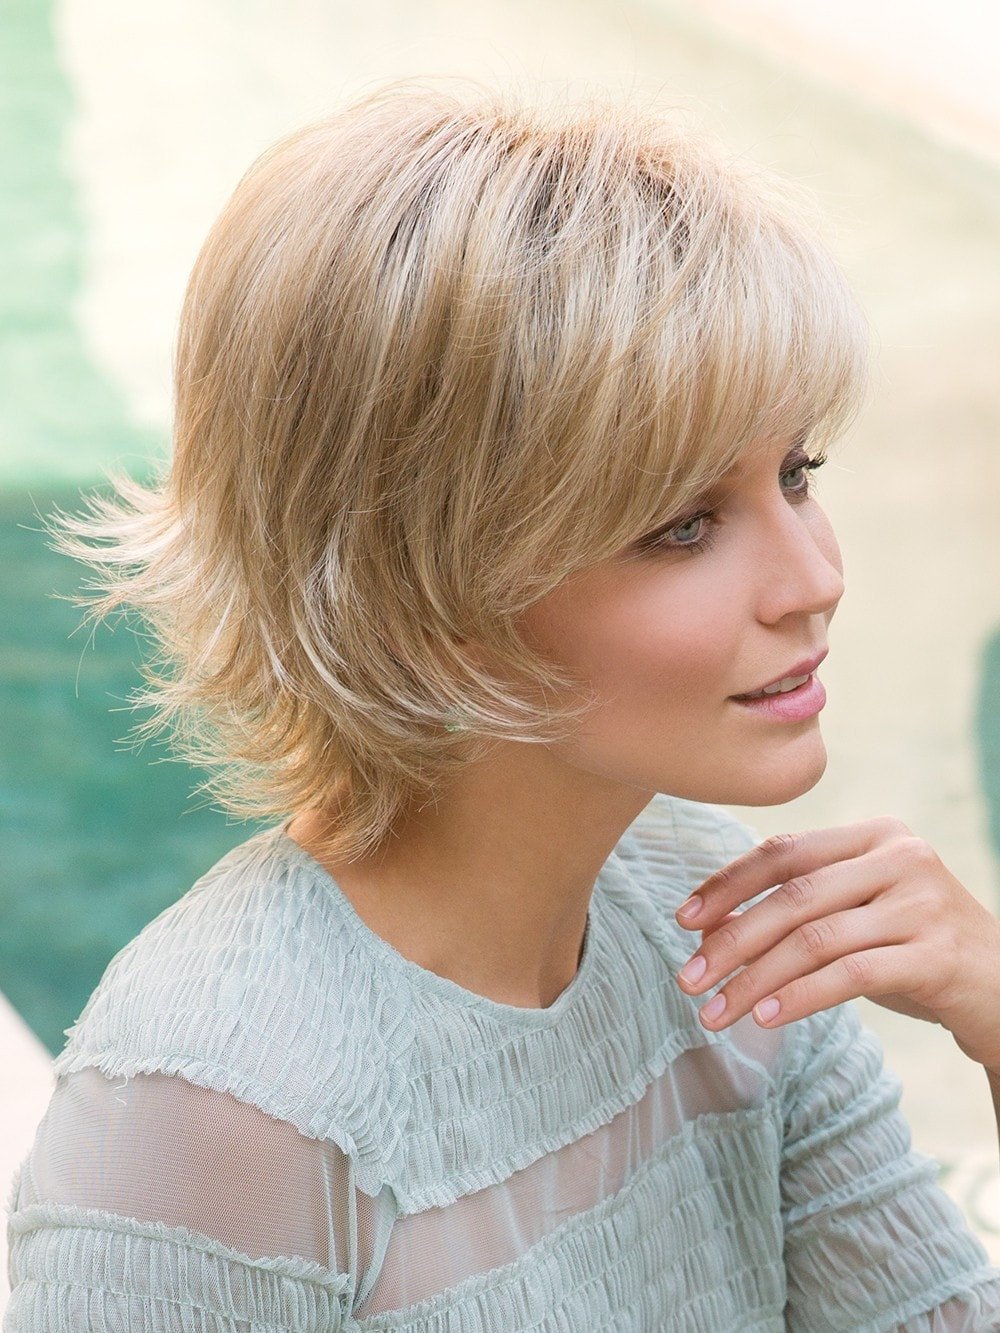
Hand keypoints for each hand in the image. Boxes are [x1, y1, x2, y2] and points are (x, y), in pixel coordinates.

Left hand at [673, 816, 999, 1071]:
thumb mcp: (855, 918)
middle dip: (731, 939)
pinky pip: (850, 975)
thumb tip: (706, 930)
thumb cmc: (914, 949)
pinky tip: (765, 1017)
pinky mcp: (937, 955)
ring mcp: (923, 903)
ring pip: (815, 939)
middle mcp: (901, 857)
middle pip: (794, 896)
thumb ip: (794, 912)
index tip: (682, 919)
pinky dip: (800, 997)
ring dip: (754, 979)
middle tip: (687, 978)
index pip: (784, 851)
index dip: (728, 884)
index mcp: (875, 835)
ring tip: (715, 1012)